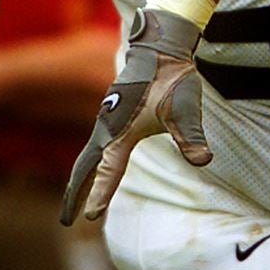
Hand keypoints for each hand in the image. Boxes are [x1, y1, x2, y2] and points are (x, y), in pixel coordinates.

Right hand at [60, 7, 210, 224]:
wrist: (161, 48)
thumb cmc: (172, 78)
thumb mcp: (185, 108)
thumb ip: (192, 136)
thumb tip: (203, 161)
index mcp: (121, 131)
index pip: (109, 170)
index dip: (101, 193)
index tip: (91, 218)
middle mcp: (108, 127)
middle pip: (85, 167)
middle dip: (75, 193)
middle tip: (65, 221)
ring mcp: (108, 119)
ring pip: (88, 155)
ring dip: (79, 178)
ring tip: (74, 201)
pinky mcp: (113, 113)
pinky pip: (96, 143)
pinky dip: (89, 161)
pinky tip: (95, 165)